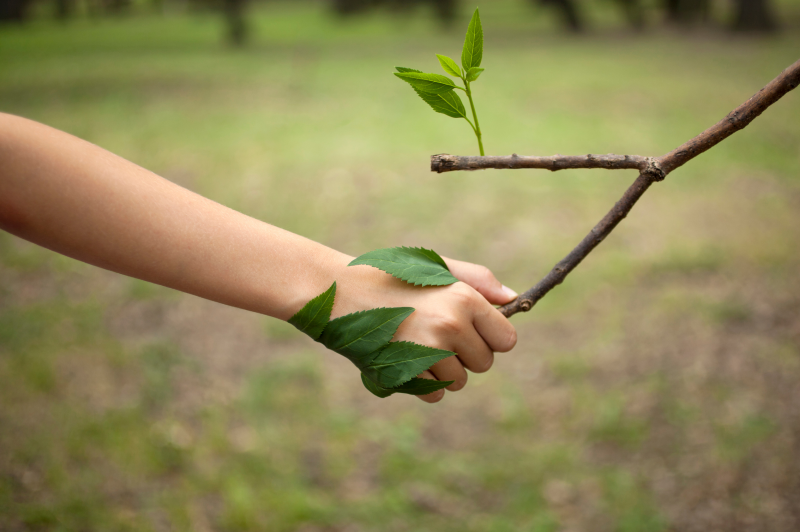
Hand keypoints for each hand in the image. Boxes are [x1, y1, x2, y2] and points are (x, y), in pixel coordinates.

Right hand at [332, 255, 517, 402]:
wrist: (340, 291)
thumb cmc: (392, 277)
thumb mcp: (436, 269)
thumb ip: (479, 281)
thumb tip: (513, 300)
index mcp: (464, 298)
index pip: (506, 340)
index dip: (490, 338)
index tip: (471, 330)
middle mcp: (451, 325)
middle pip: (484, 364)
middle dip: (466, 355)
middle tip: (435, 333)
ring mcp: (428, 351)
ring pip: (459, 381)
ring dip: (443, 371)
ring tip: (415, 343)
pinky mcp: (406, 373)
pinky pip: (434, 394)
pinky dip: (422, 384)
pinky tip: (403, 358)